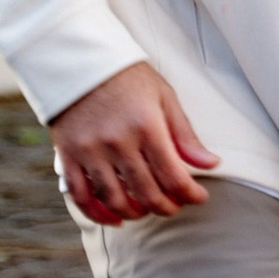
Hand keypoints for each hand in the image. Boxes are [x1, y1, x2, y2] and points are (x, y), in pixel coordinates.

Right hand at [52, 62, 219, 225]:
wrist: (80, 60)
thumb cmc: (127, 77)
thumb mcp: (164, 96)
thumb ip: (184, 134)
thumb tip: (210, 163)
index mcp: (146, 125)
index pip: (173, 175)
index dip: (190, 194)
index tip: (199, 197)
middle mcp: (117, 142)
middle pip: (146, 192)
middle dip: (166, 207)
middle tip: (174, 206)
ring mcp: (90, 151)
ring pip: (114, 199)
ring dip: (135, 213)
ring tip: (146, 210)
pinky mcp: (68, 155)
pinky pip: (81, 195)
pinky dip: (97, 214)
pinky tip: (114, 218)